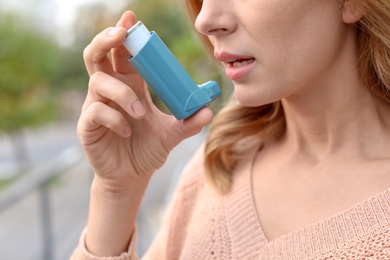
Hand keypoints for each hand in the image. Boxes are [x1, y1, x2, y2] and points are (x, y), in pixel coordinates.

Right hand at [77, 11, 212, 190]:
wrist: (132, 176)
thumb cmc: (147, 150)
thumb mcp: (171, 135)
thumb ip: (187, 123)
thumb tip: (208, 111)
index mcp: (129, 85)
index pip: (122, 53)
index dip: (124, 35)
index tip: (133, 20)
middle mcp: (110, 91)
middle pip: (97, 55)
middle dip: (106, 39)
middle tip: (120, 33)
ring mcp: (96, 106)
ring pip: (98, 81)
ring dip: (122, 92)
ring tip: (142, 112)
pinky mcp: (87, 125)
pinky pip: (95, 111)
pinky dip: (115, 117)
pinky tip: (128, 131)